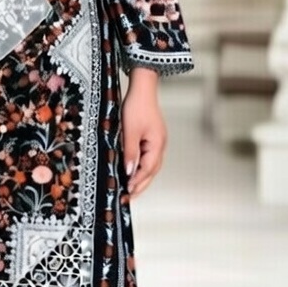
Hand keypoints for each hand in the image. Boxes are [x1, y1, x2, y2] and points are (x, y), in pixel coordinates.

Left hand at [121, 69, 166, 197]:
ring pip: (150, 166)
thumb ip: (130, 152)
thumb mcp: (129, 131)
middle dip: (140, 185)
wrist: (142, 89)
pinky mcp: (152, 139)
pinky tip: (132, 172)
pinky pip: (147, 158)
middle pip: (152, 171)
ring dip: (141, 178)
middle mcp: (160, 145)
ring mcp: (157, 142)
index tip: (127, 191)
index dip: (137, 181)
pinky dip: (140, 167)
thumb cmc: (136, 107)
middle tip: (128, 197)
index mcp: (157, 144)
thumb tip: (129, 172)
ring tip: (130, 189)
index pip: (148, 169)